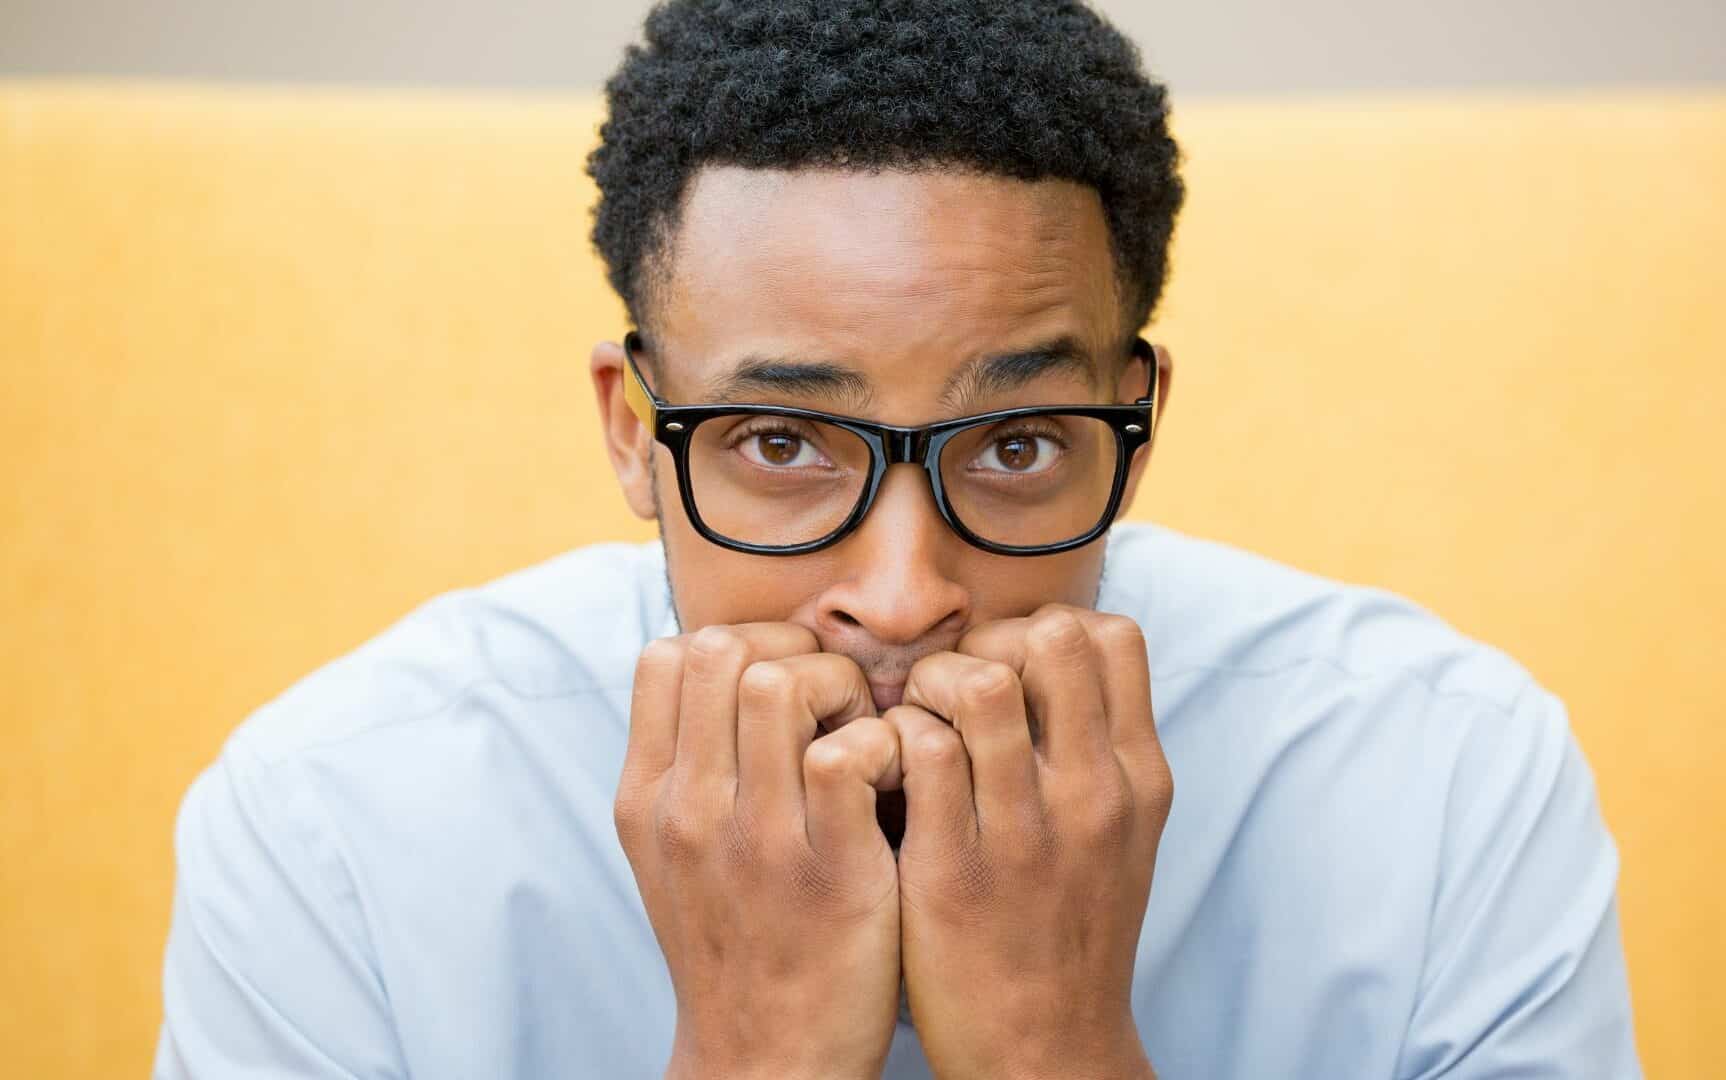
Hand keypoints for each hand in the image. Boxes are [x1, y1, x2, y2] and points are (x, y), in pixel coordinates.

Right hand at [615, 623, 903, 1079]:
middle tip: (833, 703)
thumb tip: (730, 673)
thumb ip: (690, 765)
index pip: (668, 654)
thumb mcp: (675, 853)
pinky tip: (897, 780)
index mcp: (648, 798)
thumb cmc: (738, 943)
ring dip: (840, 690)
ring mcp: (756, 840)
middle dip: (792, 652)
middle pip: (721, 650)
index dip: (738, 645)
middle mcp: (688, 810)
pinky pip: (850, 753)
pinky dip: (885, 744)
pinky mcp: (831, 871)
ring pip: (780, 685)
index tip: (783, 685)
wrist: (766, 1058)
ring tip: (864, 737)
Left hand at [887, 604, 1171, 1079]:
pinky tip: (883, 770)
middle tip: (952, 688)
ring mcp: (1025, 833)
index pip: (1112, 636)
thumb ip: (1096, 746)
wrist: (1045, 1050)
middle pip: (1054, 637)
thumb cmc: (1067, 929)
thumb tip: (1053, 656)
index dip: (1045, 630)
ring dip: (931, 683)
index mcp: (1138, 778)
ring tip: (914, 723)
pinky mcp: (952, 871)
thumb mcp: (1117, 832)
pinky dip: (890, 739)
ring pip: (980, 683)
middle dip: (989, 639)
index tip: (1006, 670)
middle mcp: (1093, 795)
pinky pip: (918, 752)